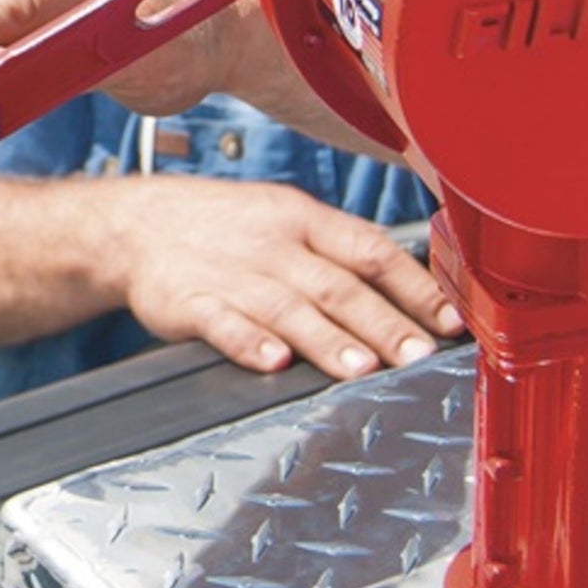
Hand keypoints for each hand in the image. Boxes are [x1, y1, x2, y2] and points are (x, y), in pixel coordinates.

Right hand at [110, 177, 463, 379]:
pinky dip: (249, 343)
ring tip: (362, 369)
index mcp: (305, 219)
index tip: (450, 320)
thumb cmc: (227, 226)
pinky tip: (273, 363)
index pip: (372, 250)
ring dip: (327, 340)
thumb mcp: (287, 218)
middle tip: (418, 356)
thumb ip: (342, 253)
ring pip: (288, 307)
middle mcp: (275, 244)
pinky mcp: (189, 300)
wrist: (137, 222)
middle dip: (383, 324)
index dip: (416, 286)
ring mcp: (232, 272)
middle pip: (338, 285)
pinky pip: (223, 322)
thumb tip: (411, 288)